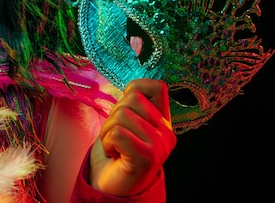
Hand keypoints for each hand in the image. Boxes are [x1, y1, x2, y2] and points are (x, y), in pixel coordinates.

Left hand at [89, 78, 176, 196]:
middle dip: (113, 115)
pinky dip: (108, 142)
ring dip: (107, 131)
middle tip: (116, 137)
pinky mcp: (147, 158)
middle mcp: (167, 133)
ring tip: (115, 146)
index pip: (156, 86)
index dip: (133, 91)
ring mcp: (159, 146)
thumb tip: (131, 88)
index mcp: (164, 121)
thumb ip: (132, 106)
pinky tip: (114, 154)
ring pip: (122, 114)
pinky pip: (117, 133)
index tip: (124, 112)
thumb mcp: (126, 124)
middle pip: (131, 98)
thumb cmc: (116, 153)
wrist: (112, 188)